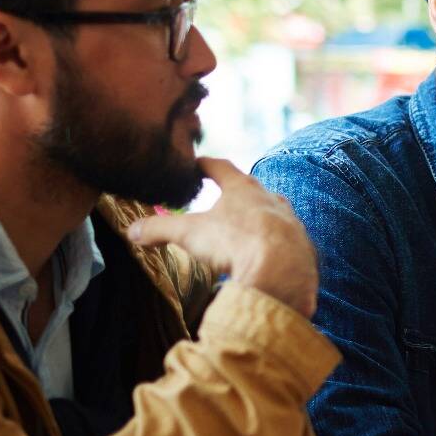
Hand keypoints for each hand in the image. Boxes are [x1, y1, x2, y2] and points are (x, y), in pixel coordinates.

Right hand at [127, 158, 318, 318]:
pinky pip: (286, 242)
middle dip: (237, 193)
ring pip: (273, 214)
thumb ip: (159, 229)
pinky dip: (274, 245)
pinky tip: (267, 255)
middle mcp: (271, 199)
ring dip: (259, 219)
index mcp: (243, 188)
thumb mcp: (189, 233)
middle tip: (224, 198)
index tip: (197, 163)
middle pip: (252, 189)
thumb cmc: (236, 242)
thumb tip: (132, 231)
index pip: (221, 167)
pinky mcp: (303, 247)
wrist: (283, 272)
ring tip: (246, 228)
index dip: (206, 165)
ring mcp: (291, 222)